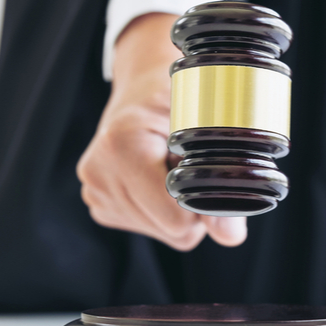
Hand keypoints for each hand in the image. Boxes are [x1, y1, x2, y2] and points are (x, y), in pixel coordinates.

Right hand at [77, 13, 246, 249]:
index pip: (177, 219)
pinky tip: (156, 178)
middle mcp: (99, 171)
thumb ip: (223, 180)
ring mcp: (93, 189)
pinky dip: (161, 208)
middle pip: (172, 231)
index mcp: (124, 146)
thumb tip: (231, 237)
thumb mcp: (208, 126)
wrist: (143, 88)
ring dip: (177, 206)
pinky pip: (148, 226)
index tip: (202, 169)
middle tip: (187, 165)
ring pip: (162, 232)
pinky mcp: (97, 200)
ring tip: (169, 166)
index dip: (203, 202)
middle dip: (191, 206)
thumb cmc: (181, 97)